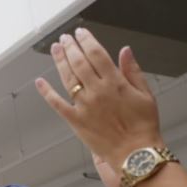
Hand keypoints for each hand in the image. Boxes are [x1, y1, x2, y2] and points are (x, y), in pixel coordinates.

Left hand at [35, 29, 163, 170]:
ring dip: (60, 61)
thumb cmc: (143, 126)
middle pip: (79, 62)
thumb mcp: (146, 94)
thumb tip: (125, 50)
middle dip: (71, 47)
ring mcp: (84, 105)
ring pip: (68, 78)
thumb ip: (133, 70)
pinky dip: (47, 92)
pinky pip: (57, 103)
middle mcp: (97, 91)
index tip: (81, 33)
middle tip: (65, 38)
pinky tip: (40, 82)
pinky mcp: (75, 120)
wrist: (135, 154)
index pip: (97, 53)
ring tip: (55, 49)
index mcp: (115, 83)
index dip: (87, 41)